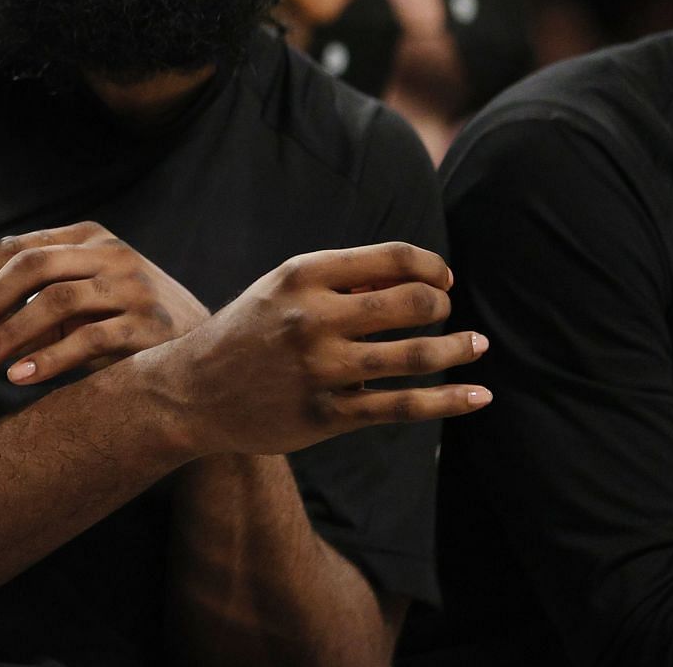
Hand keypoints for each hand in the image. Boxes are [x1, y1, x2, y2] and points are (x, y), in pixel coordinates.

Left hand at [0, 223, 208, 385]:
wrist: (205, 357)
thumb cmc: (127, 327)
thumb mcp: (80, 303)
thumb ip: (32, 303)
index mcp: (88, 237)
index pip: (18, 248)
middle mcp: (111, 253)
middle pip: (31, 268)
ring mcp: (134, 286)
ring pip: (56, 301)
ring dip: (9, 333)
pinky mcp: (151, 324)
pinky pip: (88, 339)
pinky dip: (49, 359)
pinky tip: (20, 377)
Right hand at [143, 241, 490, 456]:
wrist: (193, 391)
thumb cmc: (248, 332)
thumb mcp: (280, 289)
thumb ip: (340, 281)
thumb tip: (414, 282)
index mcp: (302, 276)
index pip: (392, 257)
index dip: (430, 266)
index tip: (442, 279)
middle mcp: (313, 319)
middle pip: (412, 302)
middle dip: (441, 305)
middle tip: (445, 313)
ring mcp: (322, 369)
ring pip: (416, 356)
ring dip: (459, 348)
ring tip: (477, 345)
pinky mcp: (329, 414)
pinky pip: (403, 405)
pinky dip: (450, 401)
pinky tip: (479, 395)